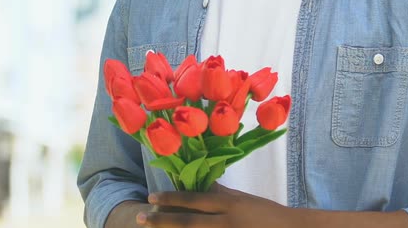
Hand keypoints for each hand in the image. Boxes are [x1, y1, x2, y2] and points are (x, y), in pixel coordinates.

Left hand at [136, 185, 295, 227]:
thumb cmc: (267, 214)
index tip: (151, 198)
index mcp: (229, 204)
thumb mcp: (244, 199)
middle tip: (140, 219)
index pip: (194, 200)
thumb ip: (222, 193)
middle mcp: (226, 222)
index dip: (171, 199)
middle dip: (161, 221)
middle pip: (187, 222)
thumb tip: (203, 185)